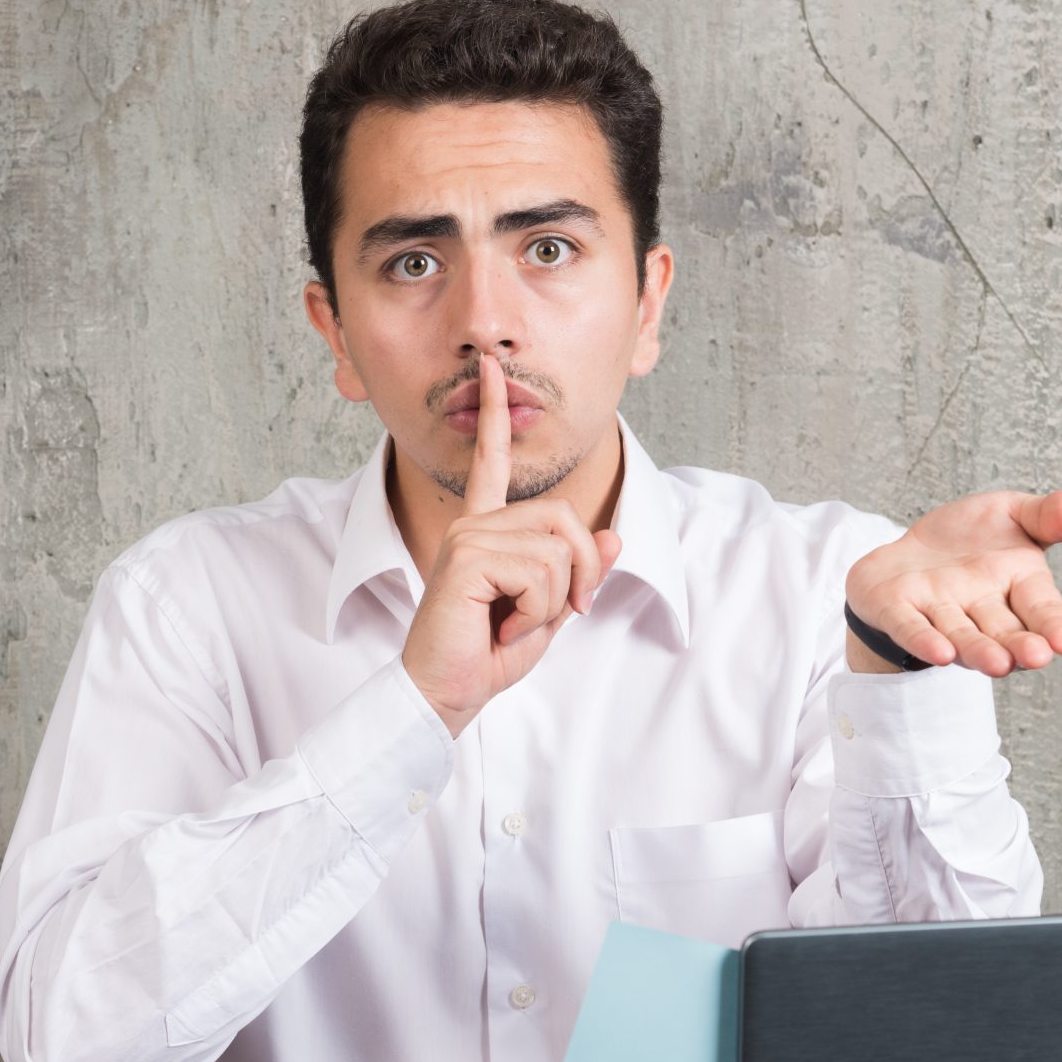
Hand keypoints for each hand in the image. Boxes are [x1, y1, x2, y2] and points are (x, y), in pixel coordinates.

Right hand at [401, 353, 623, 736]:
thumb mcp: (548, 614)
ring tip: (516, 626)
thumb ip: (579, 575)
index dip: (497, 416)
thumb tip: (615, 538)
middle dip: (586, 570)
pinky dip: (537, 612)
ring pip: (557, 550)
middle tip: (569, 612)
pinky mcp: (466, 558)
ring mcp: (467, 538)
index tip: (492, 369)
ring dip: (554, 602)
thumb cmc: (486, 657)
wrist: (446, 693)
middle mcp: (474, 526)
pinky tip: (504, 628)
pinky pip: (539, 572)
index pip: (492, 462)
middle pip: (564, 517)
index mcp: (485, 531)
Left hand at [844, 489, 1061, 675]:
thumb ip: (1042, 515)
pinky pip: (911, 628)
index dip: (1055, 626)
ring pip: (962, 636)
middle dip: (1020, 646)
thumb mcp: (1010, 513)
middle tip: (1036, 657)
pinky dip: (924, 641)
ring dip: (979, 651)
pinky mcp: (897, 611)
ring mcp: (939, 613)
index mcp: (1018, 585)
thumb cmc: (970, 537)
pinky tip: (940, 653)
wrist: (910, 549)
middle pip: (1004, 632)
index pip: (1042, 608)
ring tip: (998, 665)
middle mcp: (982, 608)